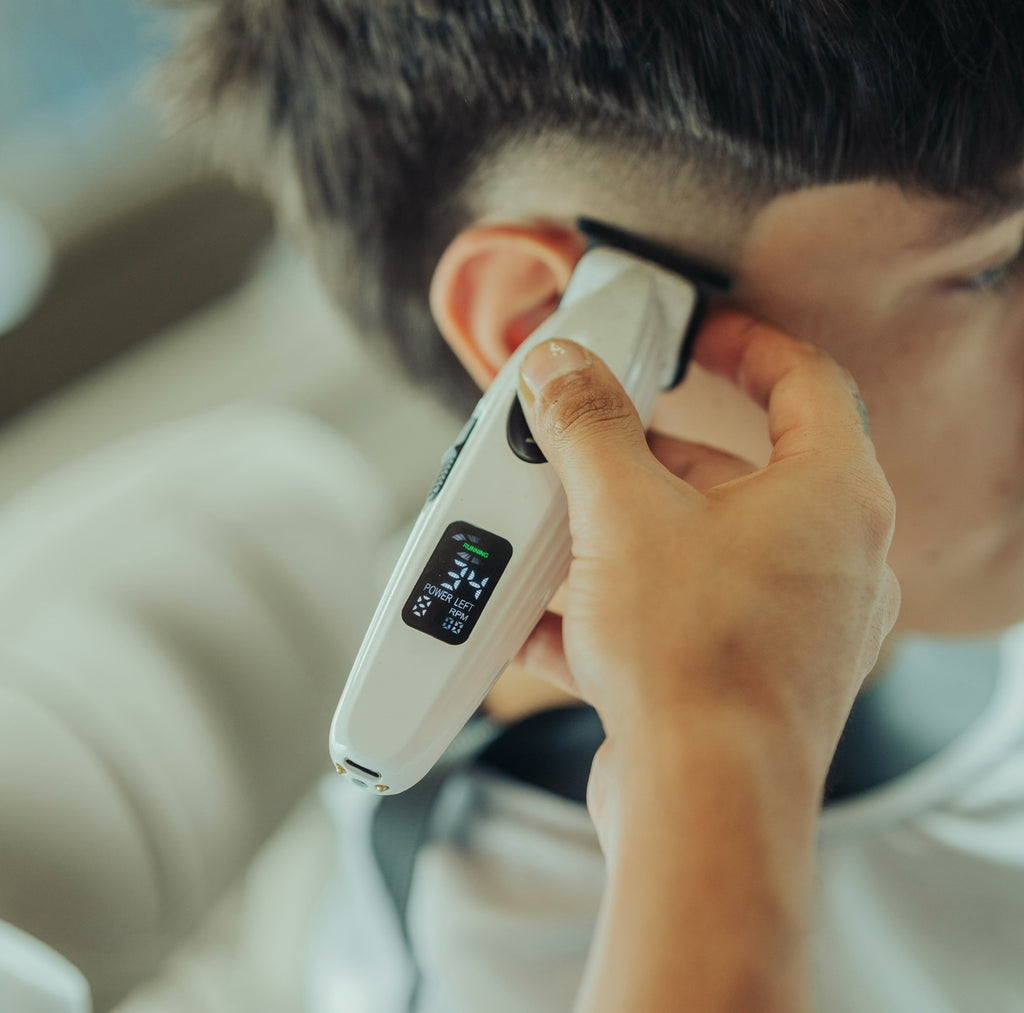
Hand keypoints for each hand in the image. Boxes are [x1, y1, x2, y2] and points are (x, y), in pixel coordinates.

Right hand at [515, 309, 899, 842]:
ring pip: (702, 547)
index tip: (699, 334)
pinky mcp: (747, 676)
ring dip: (625, 533)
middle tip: (596, 439)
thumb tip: (561, 369)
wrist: (701, 804)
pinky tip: (538, 617)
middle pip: (739, 471)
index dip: (750, 344)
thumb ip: (588, 426)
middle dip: (654, 452)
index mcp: (833, 498)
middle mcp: (831, 560)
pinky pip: (677, 617)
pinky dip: (615, 607)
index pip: (808, 382)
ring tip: (554, 527)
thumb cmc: (697, 656)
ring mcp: (794, 624)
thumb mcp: (624, 512)